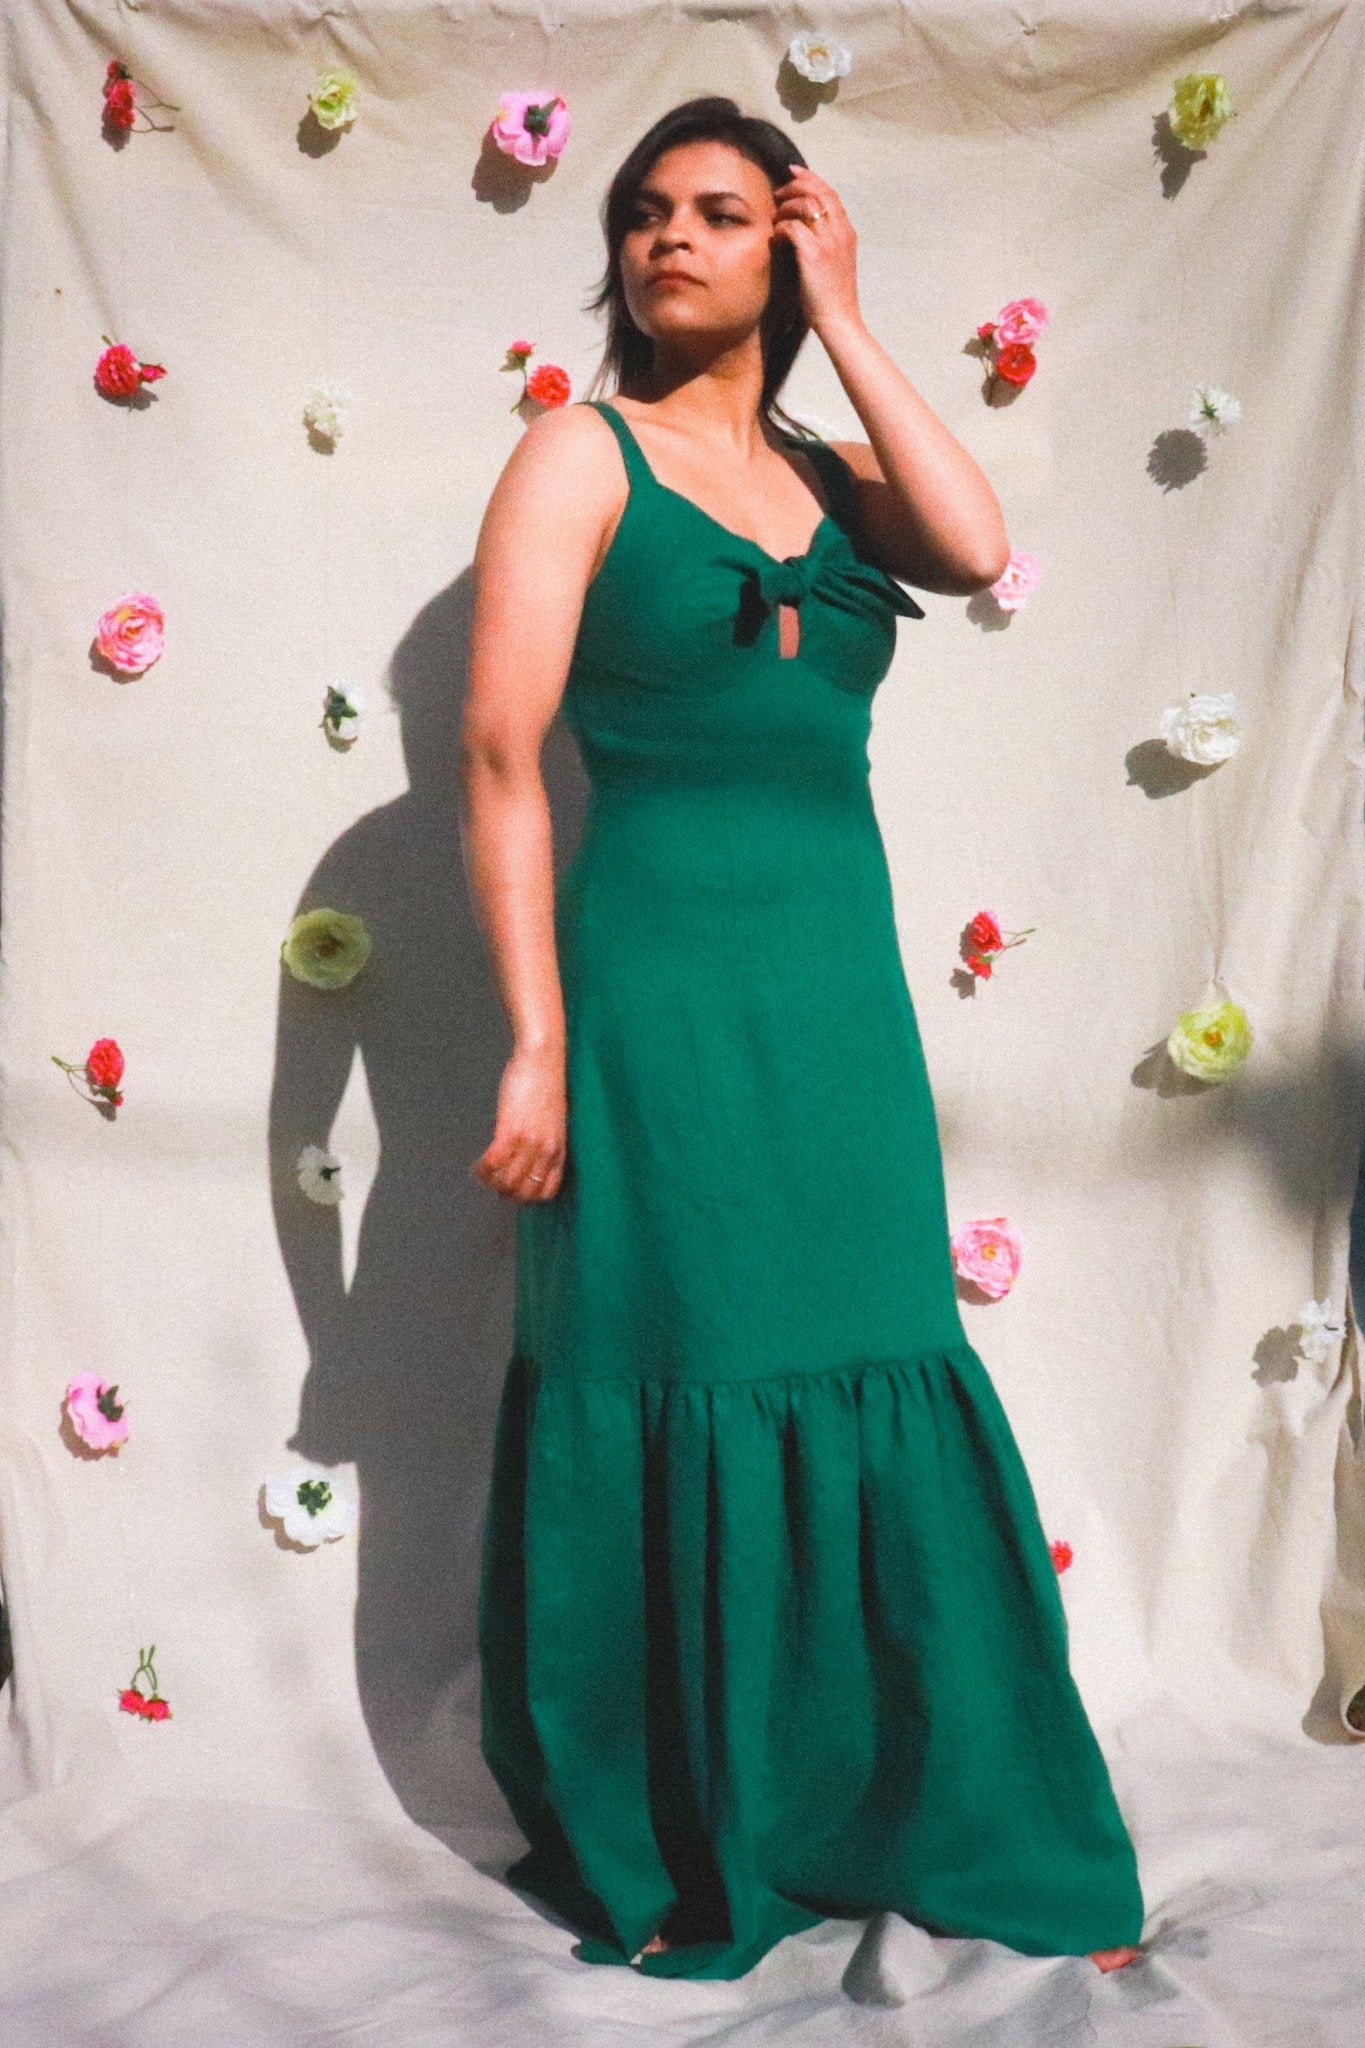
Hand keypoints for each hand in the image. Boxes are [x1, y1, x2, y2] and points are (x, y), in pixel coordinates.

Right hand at [471, 1042, 566, 1202]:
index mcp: (559, 1149)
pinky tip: (477, 1167)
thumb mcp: (554, 1121)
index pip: (546, 1190)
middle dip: (506, 1193)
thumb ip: (545, 1141)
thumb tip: (528, 1155)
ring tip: (482, 1175)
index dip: (527, 1198)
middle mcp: (546, 1149)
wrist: (543, 1059)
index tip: (514, 1194)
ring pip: (507, 1179)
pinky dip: (482, 1169)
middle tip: (493, 1187)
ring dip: (491, 1182)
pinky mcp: (511, 1129)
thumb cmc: (547, 1084)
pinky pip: (493, 1162)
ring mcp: (529, 1141)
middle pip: (524, 1190)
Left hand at [770, 165, 861, 337]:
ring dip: (785, 207)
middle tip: (778, 192)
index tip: (794, 172)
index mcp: (847, 232)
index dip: (811, 178)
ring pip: (805, 204)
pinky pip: (792, 227)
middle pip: (818, 191)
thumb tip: (806, 229)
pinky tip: (775, 238)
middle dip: (795, 185)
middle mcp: (840, 232)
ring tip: (775, 217)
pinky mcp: (813, 254)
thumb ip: (827, 242)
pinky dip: (780, 228)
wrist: (839, 321)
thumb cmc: (833, 298)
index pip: (830, 193)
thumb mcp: (836, 263)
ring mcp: (828, 242)